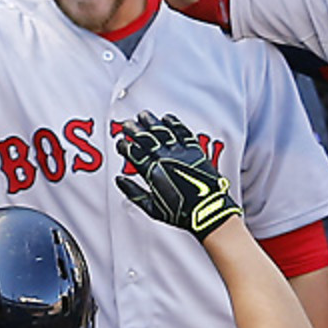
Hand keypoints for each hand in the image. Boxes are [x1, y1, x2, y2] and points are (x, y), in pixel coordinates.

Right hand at [115, 110, 240, 238]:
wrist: (208, 210)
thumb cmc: (181, 213)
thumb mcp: (152, 208)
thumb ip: (133, 193)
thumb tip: (120, 181)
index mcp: (153, 172)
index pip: (134, 153)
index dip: (125, 146)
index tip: (120, 142)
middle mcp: (165, 159)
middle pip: (145, 138)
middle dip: (134, 129)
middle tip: (126, 124)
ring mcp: (180, 153)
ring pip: (162, 131)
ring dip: (151, 122)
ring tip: (143, 115)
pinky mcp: (194, 150)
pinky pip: (182, 132)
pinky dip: (174, 123)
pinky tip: (167, 118)